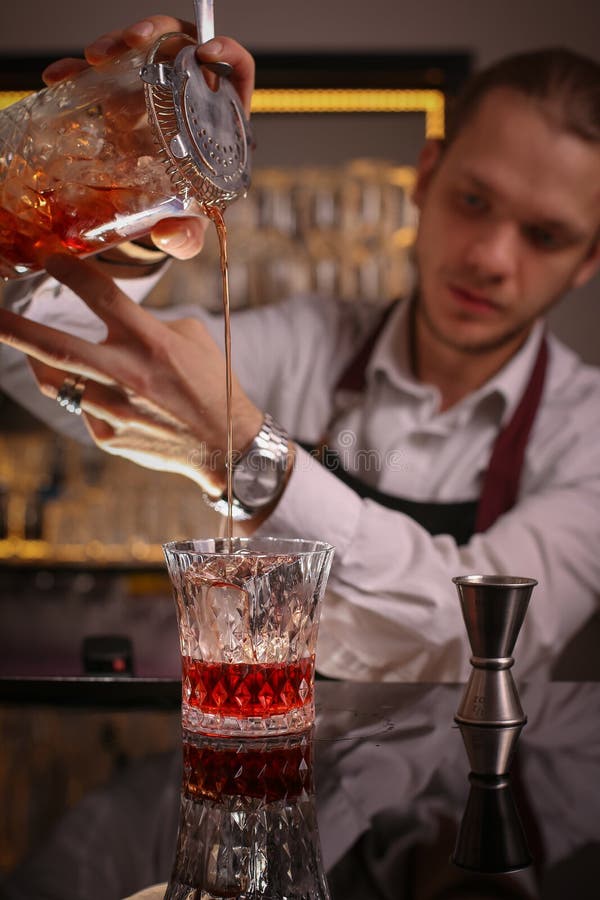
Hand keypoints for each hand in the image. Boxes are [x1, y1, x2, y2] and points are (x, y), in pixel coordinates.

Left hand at [0, 255, 262, 495]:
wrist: (225, 445)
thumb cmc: (213, 386)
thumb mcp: (192, 338)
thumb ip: (150, 322)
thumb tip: (117, 313)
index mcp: (152, 342)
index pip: (101, 296)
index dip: (70, 271)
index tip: (49, 257)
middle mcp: (127, 375)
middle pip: (55, 346)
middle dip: (13, 327)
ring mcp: (113, 410)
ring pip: (54, 381)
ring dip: (38, 360)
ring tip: (31, 348)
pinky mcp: (107, 436)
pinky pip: (80, 407)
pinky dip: (84, 394)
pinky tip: (103, 394)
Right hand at [42, 15, 255, 260]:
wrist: (154, 215)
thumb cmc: (187, 210)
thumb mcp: (190, 223)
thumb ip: (187, 236)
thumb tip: (170, 237)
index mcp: (222, 118)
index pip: (236, 70)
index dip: (228, 52)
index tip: (208, 51)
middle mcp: (190, 96)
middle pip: (182, 46)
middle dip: (157, 33)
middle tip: (133, 43)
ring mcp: (154, 92)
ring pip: (140, 51)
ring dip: (115, 44)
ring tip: (93, 59)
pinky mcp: (122, 98)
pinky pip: (101, 74)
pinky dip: (78, 72)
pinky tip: (60, 77)